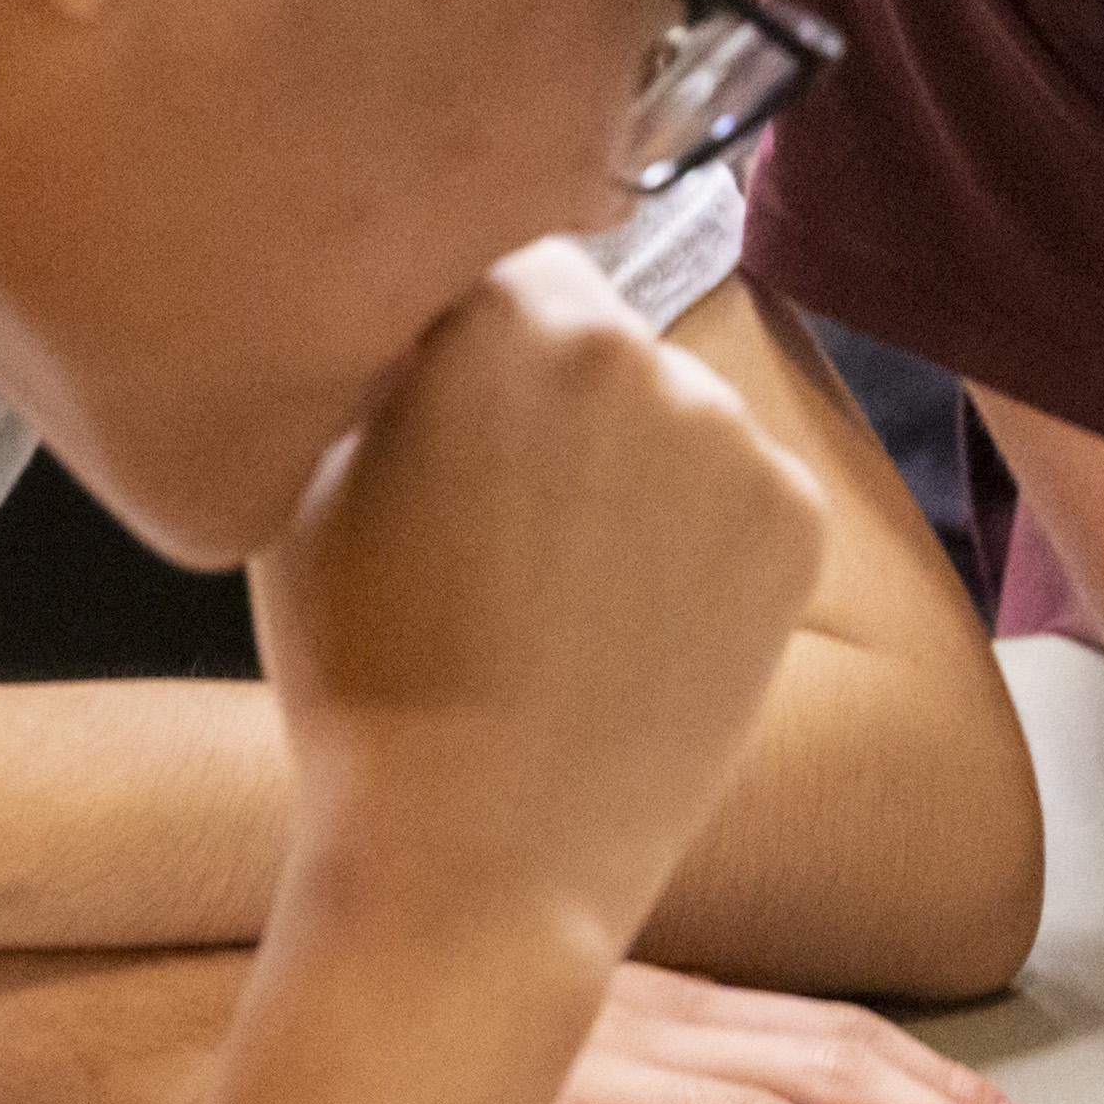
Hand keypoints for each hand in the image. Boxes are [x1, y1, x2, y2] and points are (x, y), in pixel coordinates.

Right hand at [255, 240, 825, 963]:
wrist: (478, 852)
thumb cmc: (362, 672)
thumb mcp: (306, 476)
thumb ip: (370, 356)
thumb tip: (399, 296)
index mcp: (493, 313)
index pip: (486, 250)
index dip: (454, 323)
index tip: (432, 397)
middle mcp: (629, 347)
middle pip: (587, 326)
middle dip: (544, 386)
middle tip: (491, 506)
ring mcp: (728, 432)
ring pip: (667, 403)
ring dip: (626, 452)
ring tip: (557, 578)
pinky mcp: (797, 515)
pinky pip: (736, 481)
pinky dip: (697, 527)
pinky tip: (630, 613)